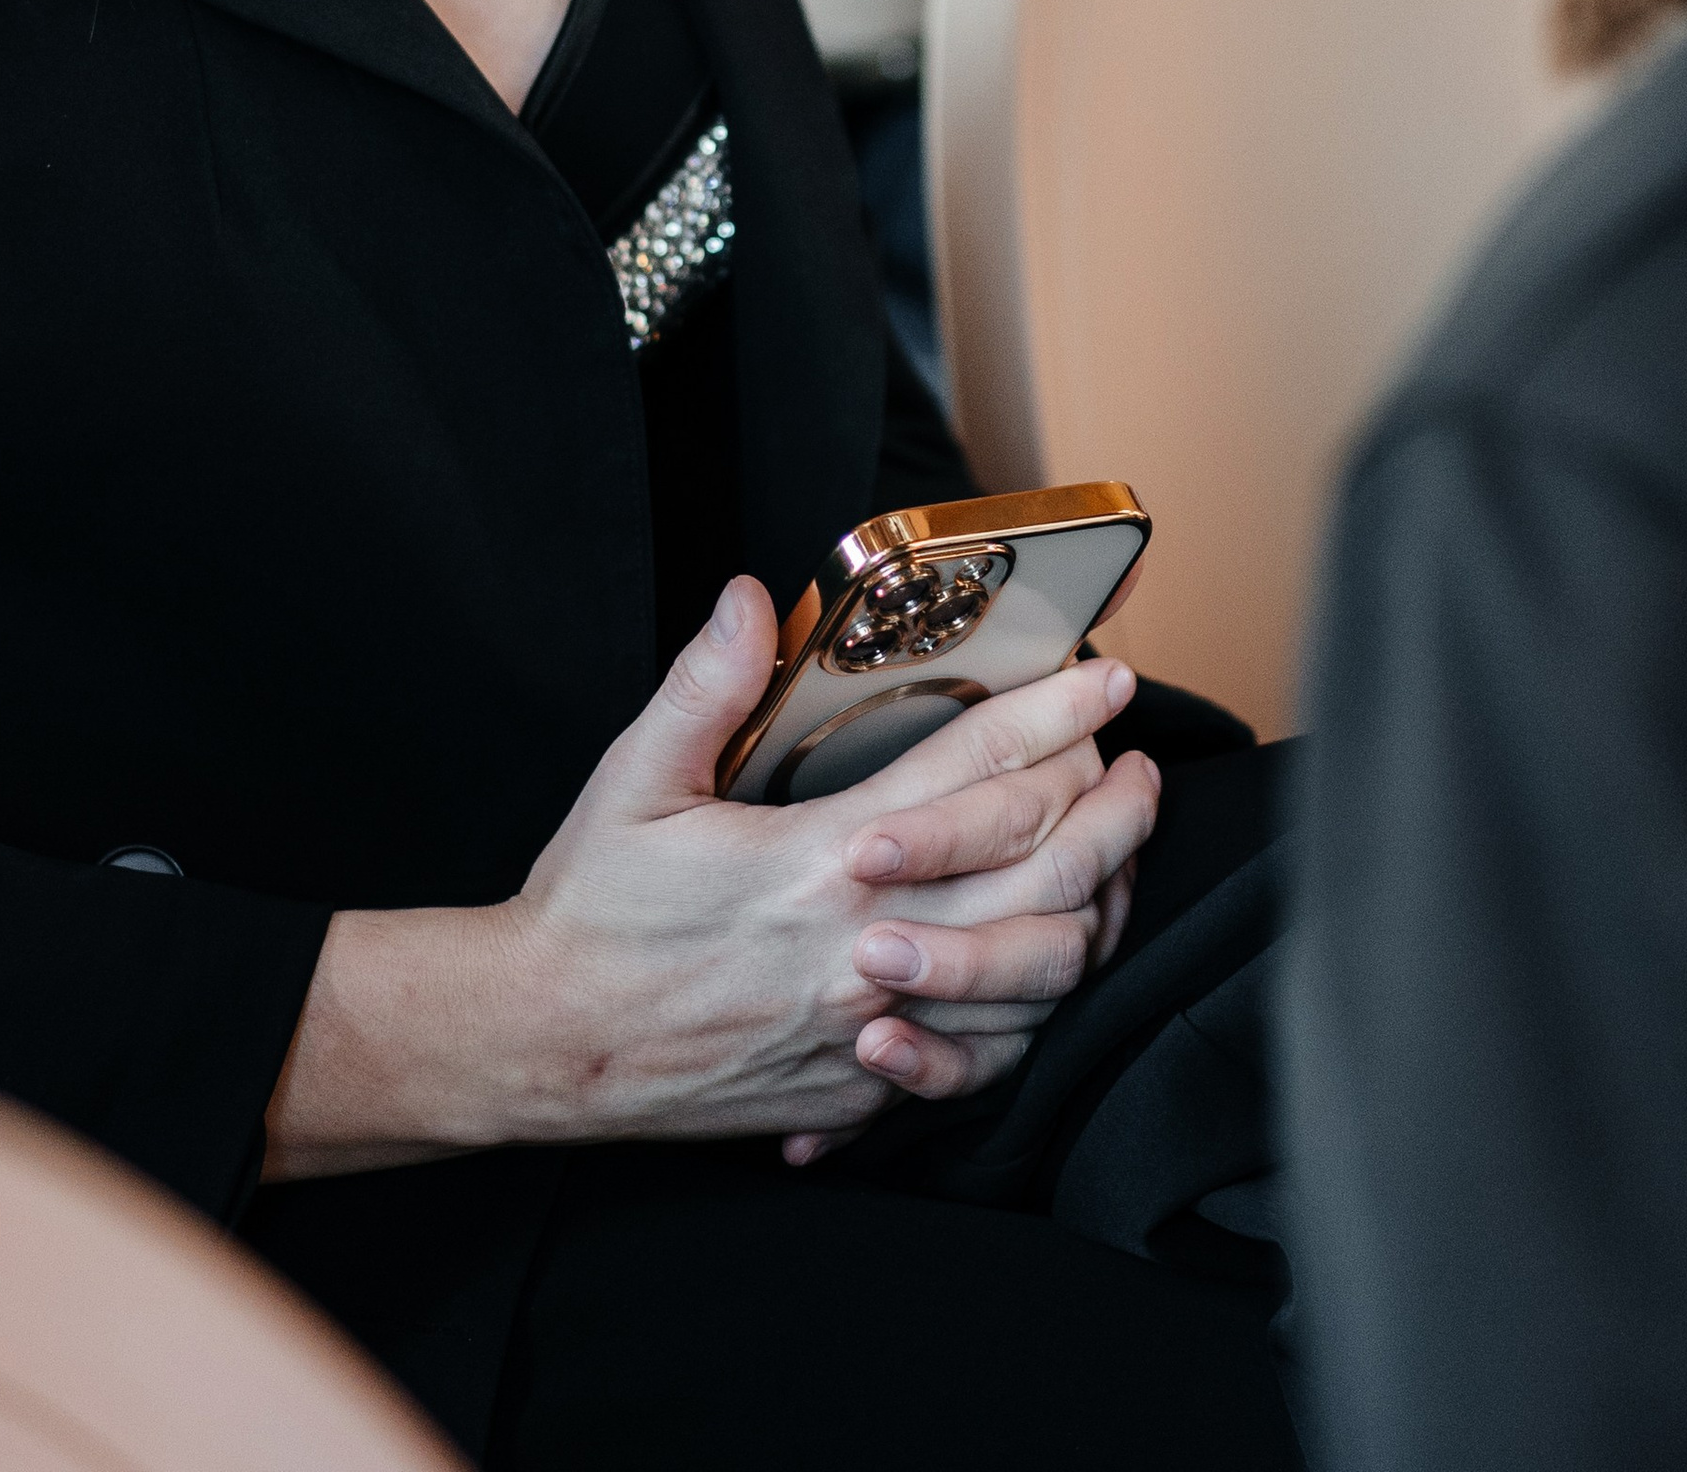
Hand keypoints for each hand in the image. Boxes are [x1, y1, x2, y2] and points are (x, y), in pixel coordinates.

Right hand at [262, 584, 1157, 1175]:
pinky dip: (1038, 1008)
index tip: (1104, 675)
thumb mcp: (633, 780)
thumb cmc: (591, 914)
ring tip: (1117, 859)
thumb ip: (704, 686)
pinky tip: (1048, 969)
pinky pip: (988, 1057)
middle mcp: (861, 945)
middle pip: (1035, 872)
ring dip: (1093, 906)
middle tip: (1138, 762)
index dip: (1052, 713)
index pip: (971, 771)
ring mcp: (871, 1027)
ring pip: (1033, 975)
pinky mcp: (862, 1086)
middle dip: (1109, 810)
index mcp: (816, 860)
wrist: (548, 1043)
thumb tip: (752, 599)